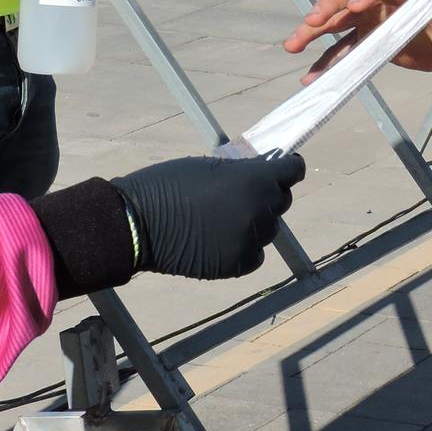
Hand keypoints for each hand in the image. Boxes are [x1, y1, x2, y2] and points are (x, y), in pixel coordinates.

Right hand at [109, 150, 304, 279]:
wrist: (137, 224)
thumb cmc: (168, 185)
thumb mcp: (210, 165)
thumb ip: (241, 171)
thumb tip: (260, 174)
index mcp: (256, 180)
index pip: (293, 171)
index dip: (287, 168)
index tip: (280, 168)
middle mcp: (261, 210)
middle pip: (281, 200)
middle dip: (269, 194)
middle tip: (245, 193)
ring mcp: (251, 240)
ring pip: (269, 229)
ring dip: (256, 221)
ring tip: (228, 218)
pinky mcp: (237, 265)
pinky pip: (256, 254)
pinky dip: (246, 247)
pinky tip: (224, 239)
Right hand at [283, 0, 431, 104]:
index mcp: (413, 0)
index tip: (355, 5)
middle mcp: (388, 6)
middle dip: (330, 7)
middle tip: (309, 22)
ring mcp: (376, 22)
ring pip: (339, 21)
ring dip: (315, 31)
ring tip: (291, 46)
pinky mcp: (371, 40)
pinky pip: (343, 48)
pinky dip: (326, 61)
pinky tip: (310, 77)